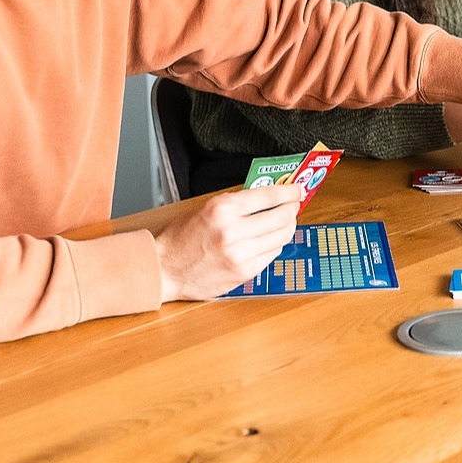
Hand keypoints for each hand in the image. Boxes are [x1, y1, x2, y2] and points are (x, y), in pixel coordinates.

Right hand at [153, 182, 305, 299]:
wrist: (165, 270)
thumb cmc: (181, 239)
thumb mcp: (205, 209)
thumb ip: (236, 203)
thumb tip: (267, 196)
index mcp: (221, 209)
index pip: (268, 196)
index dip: (289, 192)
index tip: (297, 190)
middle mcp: (232, 232)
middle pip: (281, 217)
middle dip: (292, 209)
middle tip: (293, 206)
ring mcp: (240, 255)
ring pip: (281, 237)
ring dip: (287, 227)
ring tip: (284, 222)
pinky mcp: (244, 272)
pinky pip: (272, 255)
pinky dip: (275, 245)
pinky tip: (270, 240)